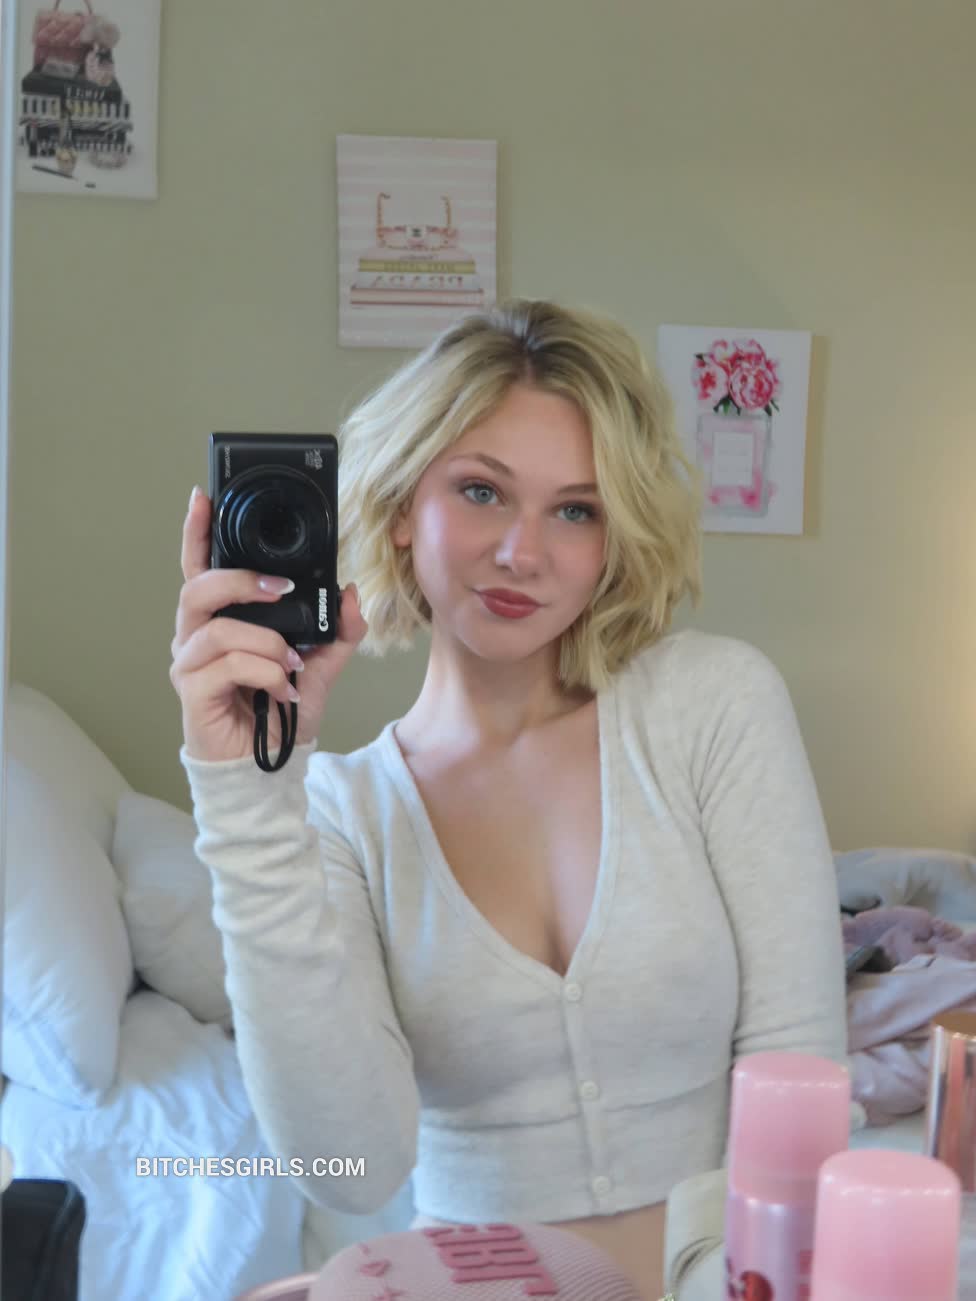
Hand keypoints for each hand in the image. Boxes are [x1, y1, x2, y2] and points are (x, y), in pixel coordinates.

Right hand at [170, 486, 368, 762]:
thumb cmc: (278, 712)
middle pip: (198, 587)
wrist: (268, 766)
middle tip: (280, 588)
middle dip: (242, 581)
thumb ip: (336, 630)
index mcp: (219, 618)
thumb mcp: (319, 665)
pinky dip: (264, 673)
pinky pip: (228, 667)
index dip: (197, 531)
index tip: (204, 497)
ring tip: (292, 662)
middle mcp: (195, 635)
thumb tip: (351, 593)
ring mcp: (188, 664)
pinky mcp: (191, 692)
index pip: (200, 566)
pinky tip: (283, 689)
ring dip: (265, 641)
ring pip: (218, 630)